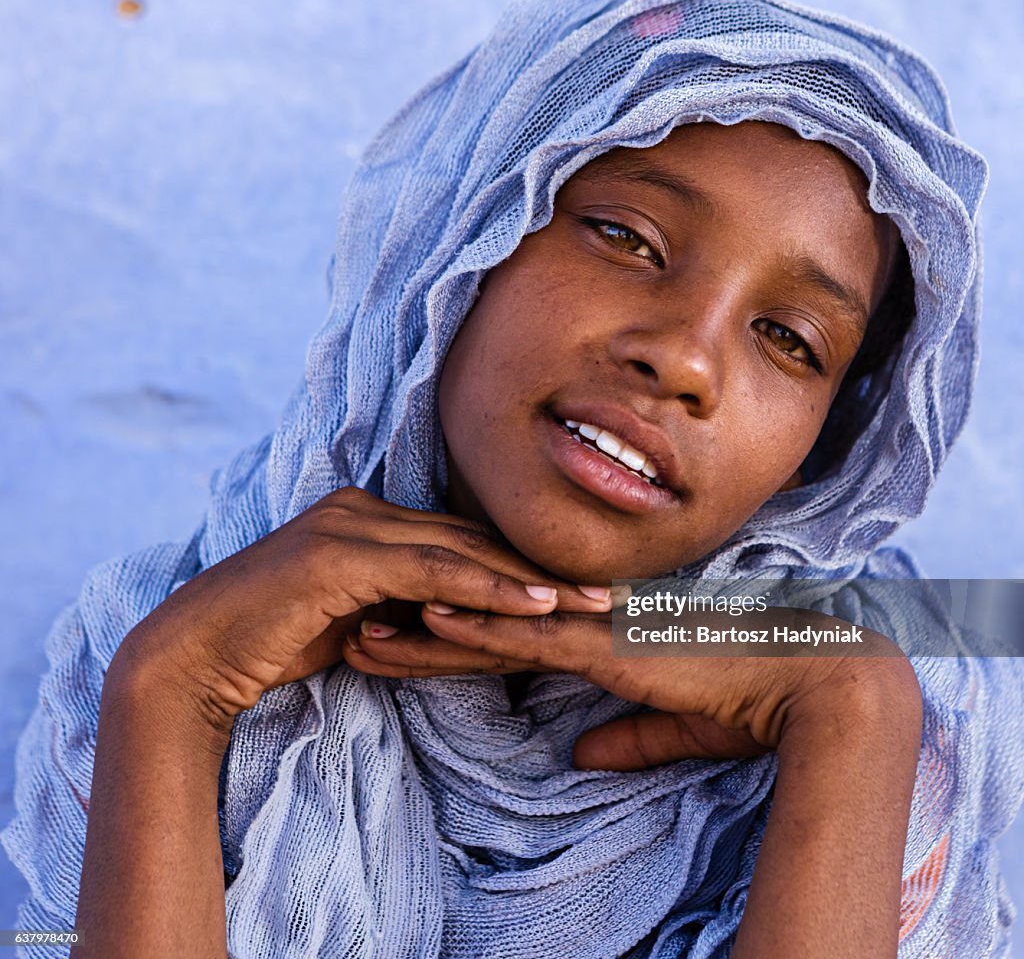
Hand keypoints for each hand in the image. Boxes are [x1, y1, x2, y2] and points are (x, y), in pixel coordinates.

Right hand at [111, 487, 611, 733]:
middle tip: (605, 588)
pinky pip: (431, 572)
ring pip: (459, 550)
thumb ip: (395, 605)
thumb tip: (444, 621)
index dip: (516, 562)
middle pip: (469, 538)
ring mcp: (350, 525)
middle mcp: (362, 508)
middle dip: (539, 565)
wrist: (196, 654)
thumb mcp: (349, 617)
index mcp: (365, 518)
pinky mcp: (340, 554)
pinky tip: (535, 604)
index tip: (572, 585)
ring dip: (529, 577)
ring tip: (589, 599)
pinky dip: (487, 589)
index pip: (456, 539)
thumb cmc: (269, 640)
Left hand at [344, 606, 918, 769]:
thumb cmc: (748, 700)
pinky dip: (477, 625)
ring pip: (491, 625)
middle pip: (486, 623)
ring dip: (425, 627)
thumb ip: (624, 737)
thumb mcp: (672, 725)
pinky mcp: (607, 644)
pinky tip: (430, 615)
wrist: (809, 681)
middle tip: (354, 623)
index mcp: (597, 638)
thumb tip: (578, 753)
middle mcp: (586, 622)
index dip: (452, 637)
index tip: (401, 635)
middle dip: (418, 626)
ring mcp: (593, 627)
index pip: (508, 636)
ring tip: (364, 627)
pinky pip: (529, 636)